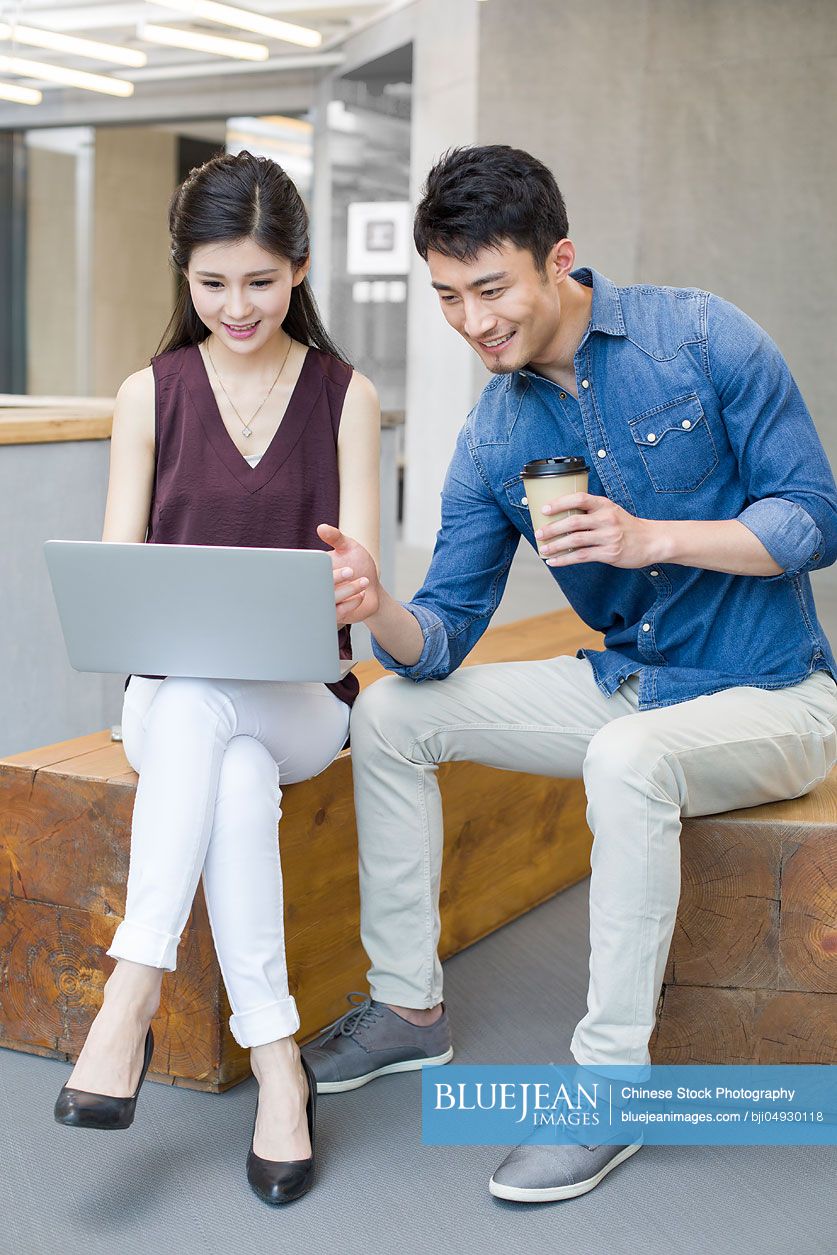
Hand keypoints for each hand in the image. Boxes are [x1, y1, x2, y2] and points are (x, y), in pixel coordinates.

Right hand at [317, 523, 380, 625]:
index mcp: (316, 569)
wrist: (371, 588)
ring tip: (363, 581)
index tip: (330, 563)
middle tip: (350, 571)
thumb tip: (321, 528)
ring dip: (348, 590)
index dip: (315, 567)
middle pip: (317, 585)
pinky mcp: (334, 616)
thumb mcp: (348, 547)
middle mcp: (317, 586)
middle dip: (335, 578)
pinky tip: (361, 595)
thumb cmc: (358, 564)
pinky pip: (337, 612)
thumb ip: (336, 537)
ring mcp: (325, 602)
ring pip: (329, 599)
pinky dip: (350, 603)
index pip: (307, 569)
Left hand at [534, 492, 661, 568]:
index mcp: (604, 505)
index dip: (560, 503)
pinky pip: (582, 556)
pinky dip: (565, 559)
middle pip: (574, 522)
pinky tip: (554, 561)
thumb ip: (591, 512)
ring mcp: (608, 537)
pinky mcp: (609, 553)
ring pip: (575, 541)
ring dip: (555, 545)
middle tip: (538, 533)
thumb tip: (561, 516)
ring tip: (542, 549)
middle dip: (552, 528)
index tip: (544, 509)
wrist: (651, 541)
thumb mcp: (612, 511)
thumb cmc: (626, 526)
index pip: (579, 499)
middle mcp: (607, 519)